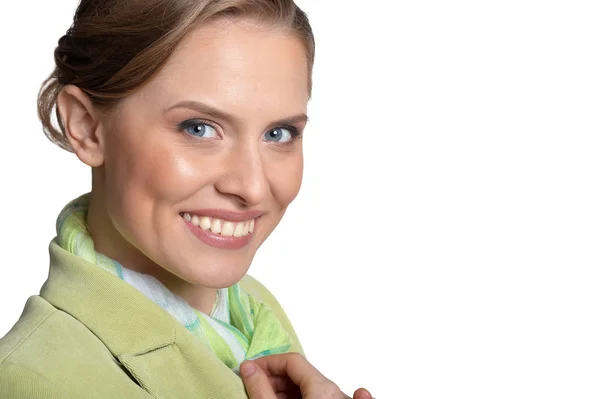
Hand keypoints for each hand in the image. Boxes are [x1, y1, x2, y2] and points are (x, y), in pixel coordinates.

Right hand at [240, 353, 372, 398]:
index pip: (292, 360)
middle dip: (273, 378)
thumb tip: (248, 367)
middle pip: (300, 374)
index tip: (249, 370)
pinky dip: (296, 398)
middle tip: (251, 386)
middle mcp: (335, 393)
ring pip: (307, 388)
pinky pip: (315, 398)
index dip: (267, 362)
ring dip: (283, 390)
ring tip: (263, 397)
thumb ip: (261, 389)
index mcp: (323, 389)